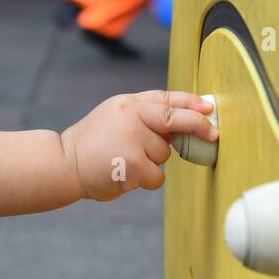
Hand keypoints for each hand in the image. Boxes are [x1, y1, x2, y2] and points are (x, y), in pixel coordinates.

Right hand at [60, 91, 216, 200]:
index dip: (191, 103)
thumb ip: (144, 116)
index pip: (166, 99)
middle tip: (213, 134)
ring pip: (164, 155)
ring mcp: (132, 141)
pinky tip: (124, 175)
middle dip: (197, 126)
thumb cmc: (94, 142)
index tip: (209, 108)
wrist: (65, 163)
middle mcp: (130, 117)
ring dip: (152, 162)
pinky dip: (145, 180)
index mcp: (127, 103)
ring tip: (125, 161)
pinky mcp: (133, 165)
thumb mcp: (115, 116)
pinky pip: (156, 176)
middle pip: (175, 120)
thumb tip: (182, 124)